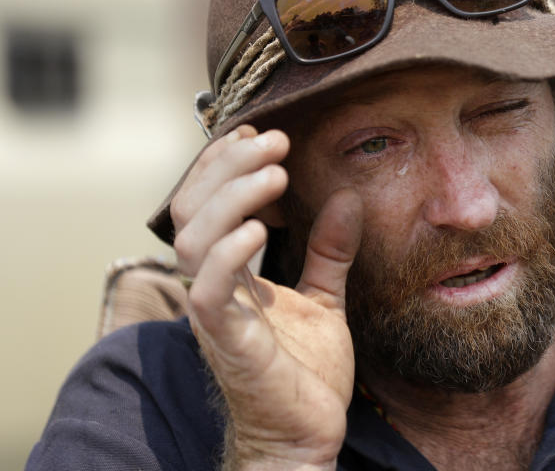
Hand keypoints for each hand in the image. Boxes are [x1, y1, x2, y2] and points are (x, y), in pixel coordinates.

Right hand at [170, 125, 362, 469]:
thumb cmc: (305, 372)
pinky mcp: (229, 342)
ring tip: (274, 175)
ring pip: (193, 239)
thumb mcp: (323, 297)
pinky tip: (260, 230)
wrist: (305, 434)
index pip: (205, 202)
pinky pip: (209, 291)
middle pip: (192, 209)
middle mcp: (212, 286)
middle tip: (273, 141)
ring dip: (232, 198)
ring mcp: (215, 314)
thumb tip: (348, 197)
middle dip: (227, 166)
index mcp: (229, 273)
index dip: (224, 163)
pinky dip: (228, 254)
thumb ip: (329, 251)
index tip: (263, 135)